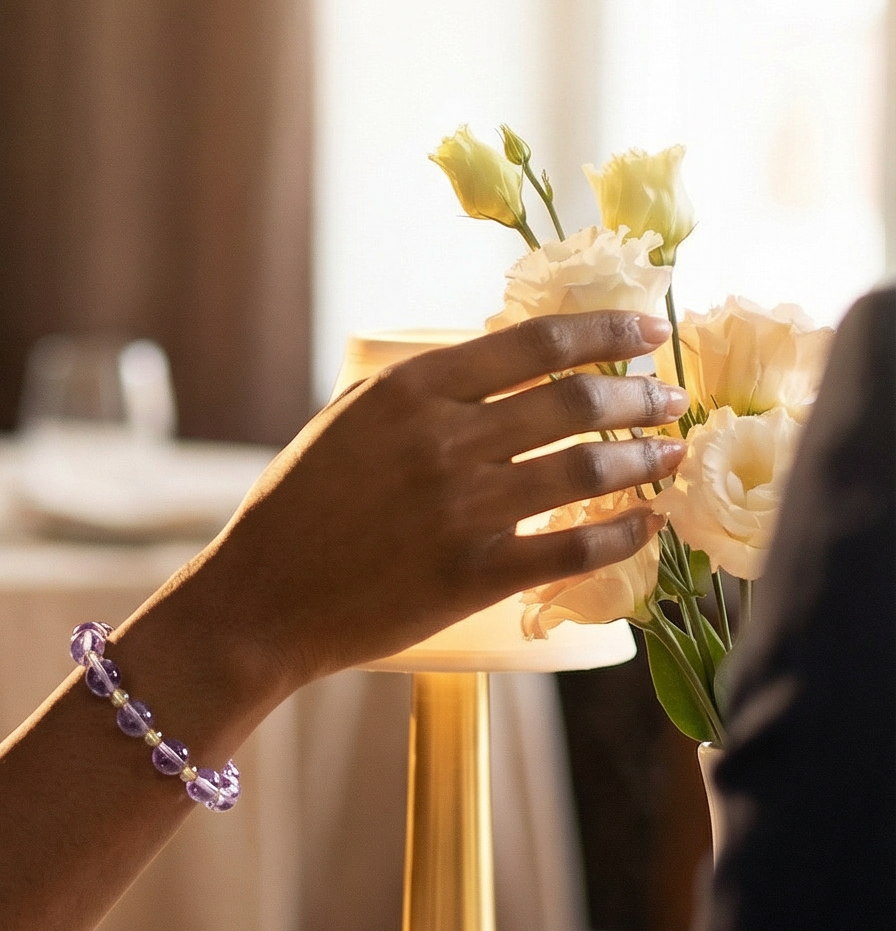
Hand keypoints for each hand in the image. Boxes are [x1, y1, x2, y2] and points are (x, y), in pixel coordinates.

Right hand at [191, 311, 685, 693]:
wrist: (261, 600)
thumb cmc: (296, 510)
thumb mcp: (345, 423)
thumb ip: (418, 393)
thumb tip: (500, 367)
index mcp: (407, 391)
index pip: (534, 344)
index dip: (604, 331)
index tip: (647, 329)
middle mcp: (442, 440)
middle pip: (574, 402)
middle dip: (639, 397)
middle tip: (670, 398)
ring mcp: (461, 508)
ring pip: (587, 471)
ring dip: (644, 459)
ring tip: (670, 455)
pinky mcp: (473, 574)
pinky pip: (574, 549)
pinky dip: (623, 534)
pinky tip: (646, 525)